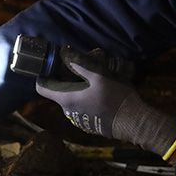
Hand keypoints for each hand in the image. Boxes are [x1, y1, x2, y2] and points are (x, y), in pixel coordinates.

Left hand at [35, 48, 175, 159]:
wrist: (133, 122)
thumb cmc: (115, 97)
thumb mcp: (99, 76)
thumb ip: (80, 63)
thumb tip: (64, 51)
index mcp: (66, 99)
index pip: (41, 87)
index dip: (43, 75)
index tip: (52, 66)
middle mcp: (68, 112)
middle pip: (58, 92)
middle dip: (66, 79)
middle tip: (80, 68)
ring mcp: (78, 120)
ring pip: (71, 99)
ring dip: (78, 89)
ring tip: (94, 80)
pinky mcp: (88, 124)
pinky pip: (81, 108)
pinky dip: (86, 99)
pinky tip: (101, 94)